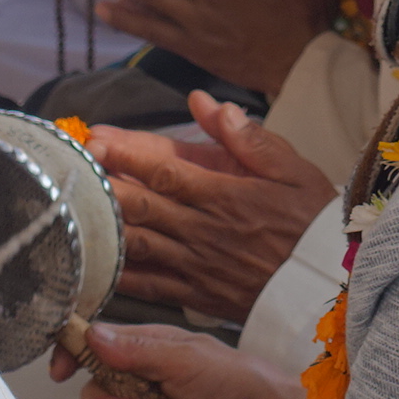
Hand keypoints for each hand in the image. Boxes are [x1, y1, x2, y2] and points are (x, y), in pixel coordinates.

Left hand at [88, 89, 338, 323]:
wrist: (331, 288)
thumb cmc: (313, 224)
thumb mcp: (295, 170)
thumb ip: (250, 138)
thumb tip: (206, 102)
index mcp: (226, 196)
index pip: (166, 171)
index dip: (127, 154)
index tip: (96, 138)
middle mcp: (203, 231)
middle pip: (140, 206)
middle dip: (102, 185)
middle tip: (68, 167)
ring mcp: (195, 266)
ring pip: (136, 243)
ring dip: (99, 225)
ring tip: (66, 208)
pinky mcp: (194, 295)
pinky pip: (148, 285)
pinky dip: (117, 275)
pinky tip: (87, 263)